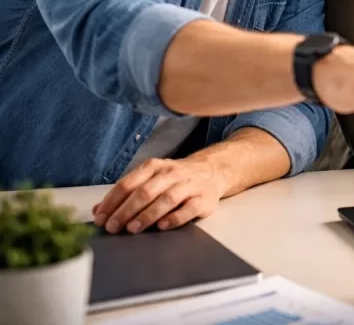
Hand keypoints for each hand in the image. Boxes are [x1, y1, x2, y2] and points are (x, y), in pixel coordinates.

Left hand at [92, 158, 228, 233]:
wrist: (213, 171)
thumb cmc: (175, 180)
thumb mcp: (150, 179)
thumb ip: (126, 194)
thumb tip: (99, 211)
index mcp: (154, 167)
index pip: (128, 183)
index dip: (112, 202)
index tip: (101, 219)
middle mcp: (171, 173)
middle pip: (145, 191)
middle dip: (126, 211)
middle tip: (113, 228)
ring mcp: (189, 185)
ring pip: (166, 199)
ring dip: (147, 215)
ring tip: (133, 229)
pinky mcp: (204, 198)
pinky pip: (189, 209)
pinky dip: (174, 218)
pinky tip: (162, 226)